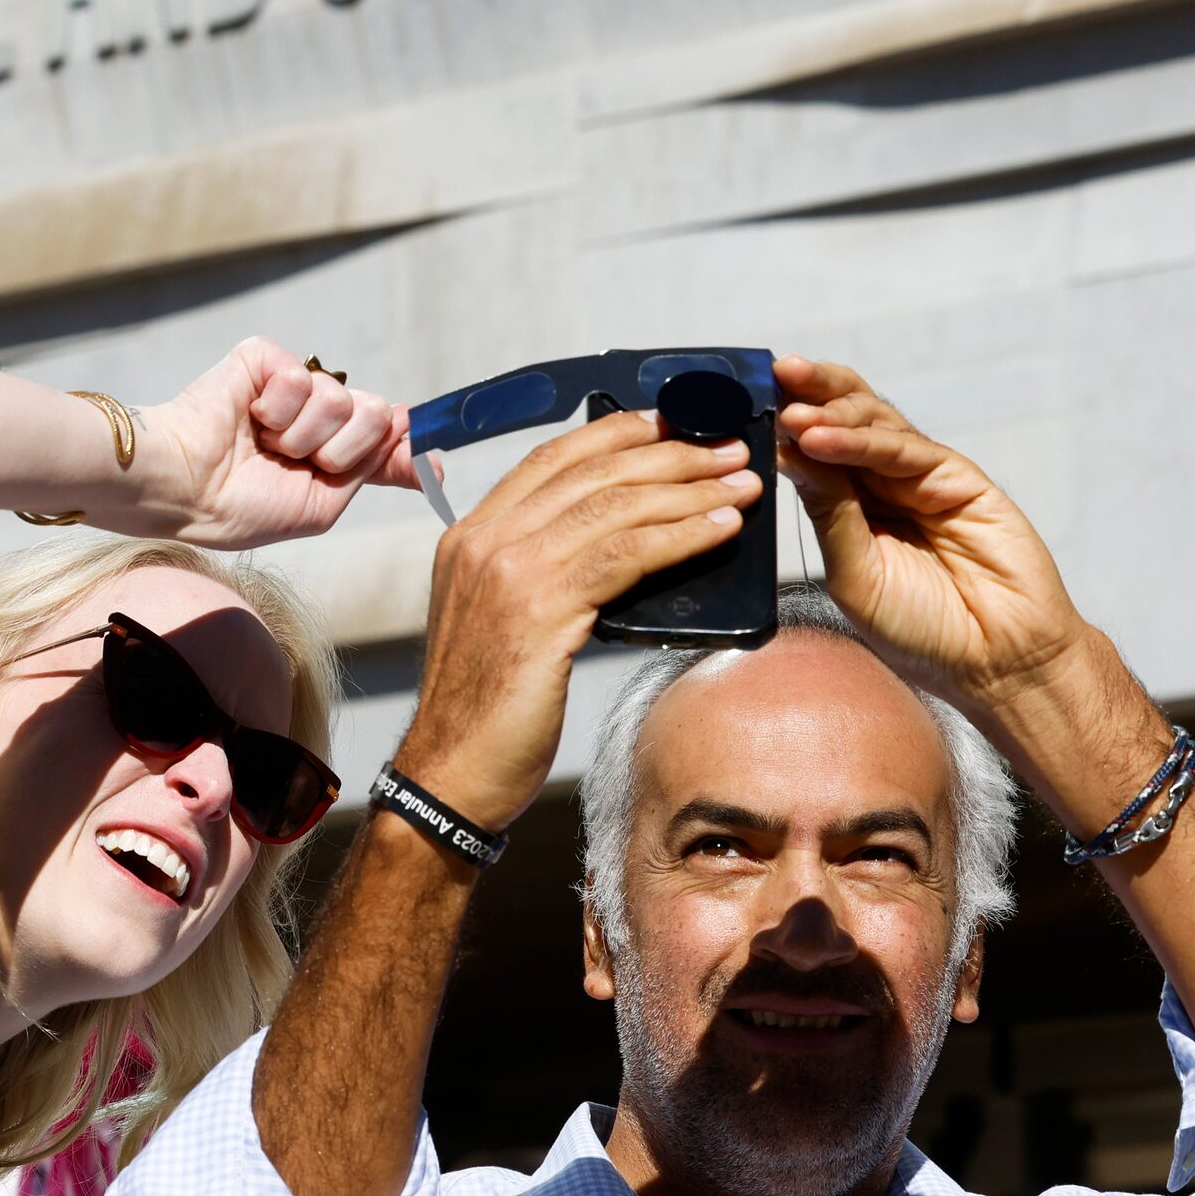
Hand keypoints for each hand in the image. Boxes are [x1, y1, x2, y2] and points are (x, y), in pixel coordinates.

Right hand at [143, 337, 419, 547]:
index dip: (408, 450)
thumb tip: (416, 437)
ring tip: (265, 444)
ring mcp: (291, 385)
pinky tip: (250, 417)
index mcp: (326, 453)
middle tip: (298, 462)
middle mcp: (314, 415)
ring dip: (301, 435)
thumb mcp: (322, 504)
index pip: (383, 441)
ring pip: (341, 399)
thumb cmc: (241, 507)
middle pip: (376, 414)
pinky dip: (278, 408)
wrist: (187, 488)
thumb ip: (372, 468)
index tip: (434, 465)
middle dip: (343, 449)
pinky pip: (302, 377)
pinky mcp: (264, 358)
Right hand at [397, 410, 760, 826]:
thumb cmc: (487, 712)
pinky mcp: (540, 612)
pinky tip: (720, 530)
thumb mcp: (505, 622)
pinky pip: (626, 556)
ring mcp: (507, 573)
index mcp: (469, 537)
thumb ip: (543, 575)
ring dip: (690, 489)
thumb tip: (618, 547)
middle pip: (591, 474)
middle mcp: (483, 543)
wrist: (452, 773)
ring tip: (741, 484)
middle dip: (670, 453)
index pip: (550, 459)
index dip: (615, 433)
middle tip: (729, 449)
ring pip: (614, 508)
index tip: (668, 422)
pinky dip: (682, 536)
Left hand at [774, 355, 1093, 712]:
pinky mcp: (958, 478)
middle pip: (842, 421)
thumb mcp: (854, 574)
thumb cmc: (922, 630)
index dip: (781, 423)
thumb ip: (828, 514)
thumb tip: (787, 455)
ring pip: (872, 425)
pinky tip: (824, 439)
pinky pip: (905, 450)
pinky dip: (863, 441)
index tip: (742, 401)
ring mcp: (920, 478)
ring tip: (791, 414)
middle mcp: (883, 484)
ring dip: (829, 414)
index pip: (810, 451)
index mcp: (849, 506)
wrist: (995, 662)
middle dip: (806, 395)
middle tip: (772, 376)